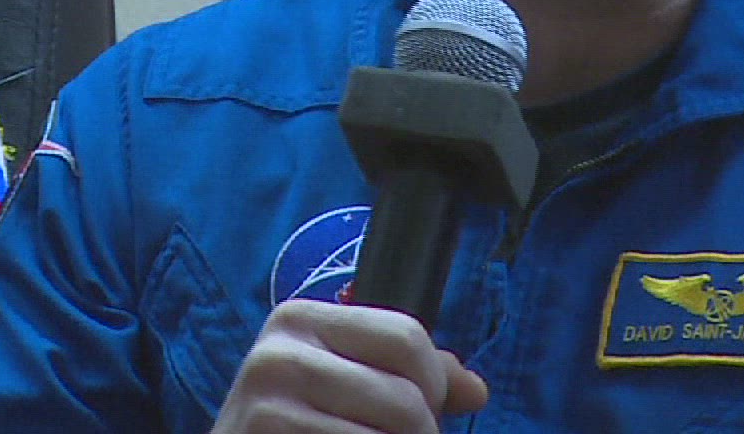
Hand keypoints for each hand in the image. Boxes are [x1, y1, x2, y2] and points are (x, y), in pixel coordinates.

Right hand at [211, 299, 488, 432]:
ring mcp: (267, 406)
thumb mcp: (339, 386)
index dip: (433, 385)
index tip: (421, 413)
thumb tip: (475, 390)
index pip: (407, 337)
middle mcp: (278, 354)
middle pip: (406, 398)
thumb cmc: (293, 431)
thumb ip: (405, 377)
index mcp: (299, 320)